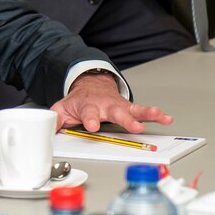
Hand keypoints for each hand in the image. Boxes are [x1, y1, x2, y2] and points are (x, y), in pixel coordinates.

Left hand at [51, 71, 172, 133]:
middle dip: (126, 120)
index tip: (93, 126)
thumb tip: (48, 130)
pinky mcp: (130, 108)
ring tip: (158, 115)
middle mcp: (106, 105)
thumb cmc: (78, 101)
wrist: (90, 85)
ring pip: (134, 109)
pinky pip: (144, 111)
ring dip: (147, 113)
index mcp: (88, 106)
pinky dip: (156, 114)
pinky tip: (167, 118)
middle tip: (135, 127)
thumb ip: (55, 120)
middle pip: (116, 112)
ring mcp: (120, 106)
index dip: (91, 119)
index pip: (89, 113)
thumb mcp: (62, 108)